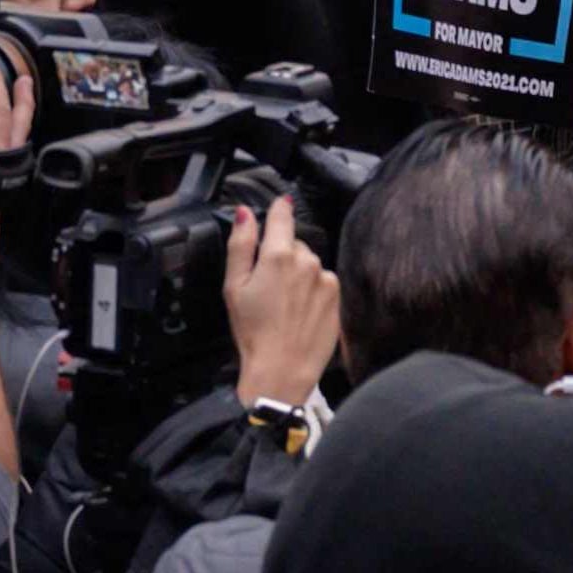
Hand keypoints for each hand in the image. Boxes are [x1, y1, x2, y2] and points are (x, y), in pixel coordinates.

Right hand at [224, 197, 340, 409]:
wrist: (283, 368)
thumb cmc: (253, 331)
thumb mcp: (234, 287)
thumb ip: (240, 246)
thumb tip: (245, 213)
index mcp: (278, 255)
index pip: (282, 217)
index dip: (279, 209)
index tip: (281, 203)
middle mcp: (307, 261)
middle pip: (293, 244)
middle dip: (281, 256)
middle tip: (266, 285)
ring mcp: (326, 278)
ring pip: (309, 263)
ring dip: (298, 274)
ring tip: (283, 303)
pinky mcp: (338, 295)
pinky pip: (323, 281)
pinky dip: (312, 289)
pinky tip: (300, 310)